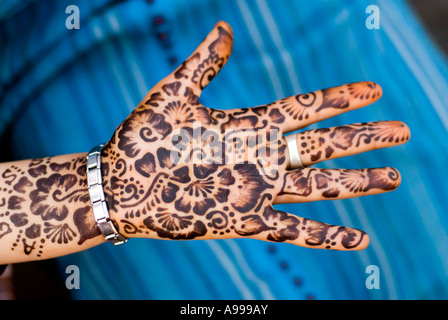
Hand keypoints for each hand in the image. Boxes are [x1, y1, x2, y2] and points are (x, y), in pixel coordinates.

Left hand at [100, 21, 408, 249]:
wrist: (120, 186)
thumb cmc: (142, 138)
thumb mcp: (174, 94)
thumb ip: (204, 63)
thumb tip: (224, 27)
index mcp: (249, 125)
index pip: (305, 108)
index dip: (339, 99)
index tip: (373, 90)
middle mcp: (261, 156)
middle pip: (324, 145)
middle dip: (364, 137)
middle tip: (401, 130)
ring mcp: (257, 189)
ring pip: (318, 185)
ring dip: (356, 182)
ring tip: (392, 178)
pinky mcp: (246, 221)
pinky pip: (295, 230)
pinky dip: (327, 236)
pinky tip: (359, 242)